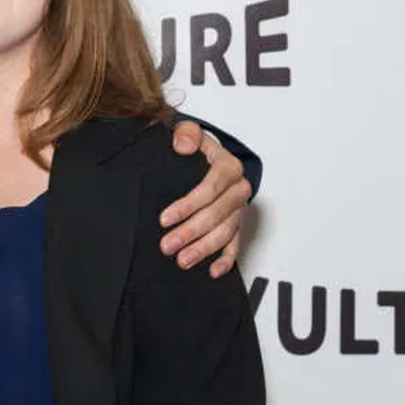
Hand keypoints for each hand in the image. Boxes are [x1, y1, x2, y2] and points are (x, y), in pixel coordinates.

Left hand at [157, 122, 251, 276]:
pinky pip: (236, 244)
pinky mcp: (237, 224)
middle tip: (168, 245)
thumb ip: (186, 134)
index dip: (187, 205)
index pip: (210, 188)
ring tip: (182, 260)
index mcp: (228, 166)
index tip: (165, 219)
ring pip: (225, 232)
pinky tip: (213, 271)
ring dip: (204, 249)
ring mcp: (239, 209)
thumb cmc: (198, 149)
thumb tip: (183, 145)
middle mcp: (238, 189)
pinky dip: (226, 259)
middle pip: (216, 215)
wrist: (211, 158)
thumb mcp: (190, 133)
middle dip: (191, 232)